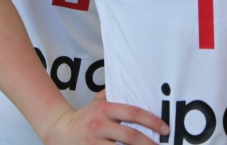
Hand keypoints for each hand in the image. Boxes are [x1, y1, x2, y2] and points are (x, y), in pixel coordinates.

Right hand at [42, 90, 168, 144]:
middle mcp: (99, 125)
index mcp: (104, 109)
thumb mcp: (98, 102)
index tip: (165, 128)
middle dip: (149, 143)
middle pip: (130, 136)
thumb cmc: (86, 117)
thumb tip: (138, 87)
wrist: (61, 131)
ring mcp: (94, 142)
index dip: (152, 121)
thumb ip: (115, 95)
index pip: (133, 113)